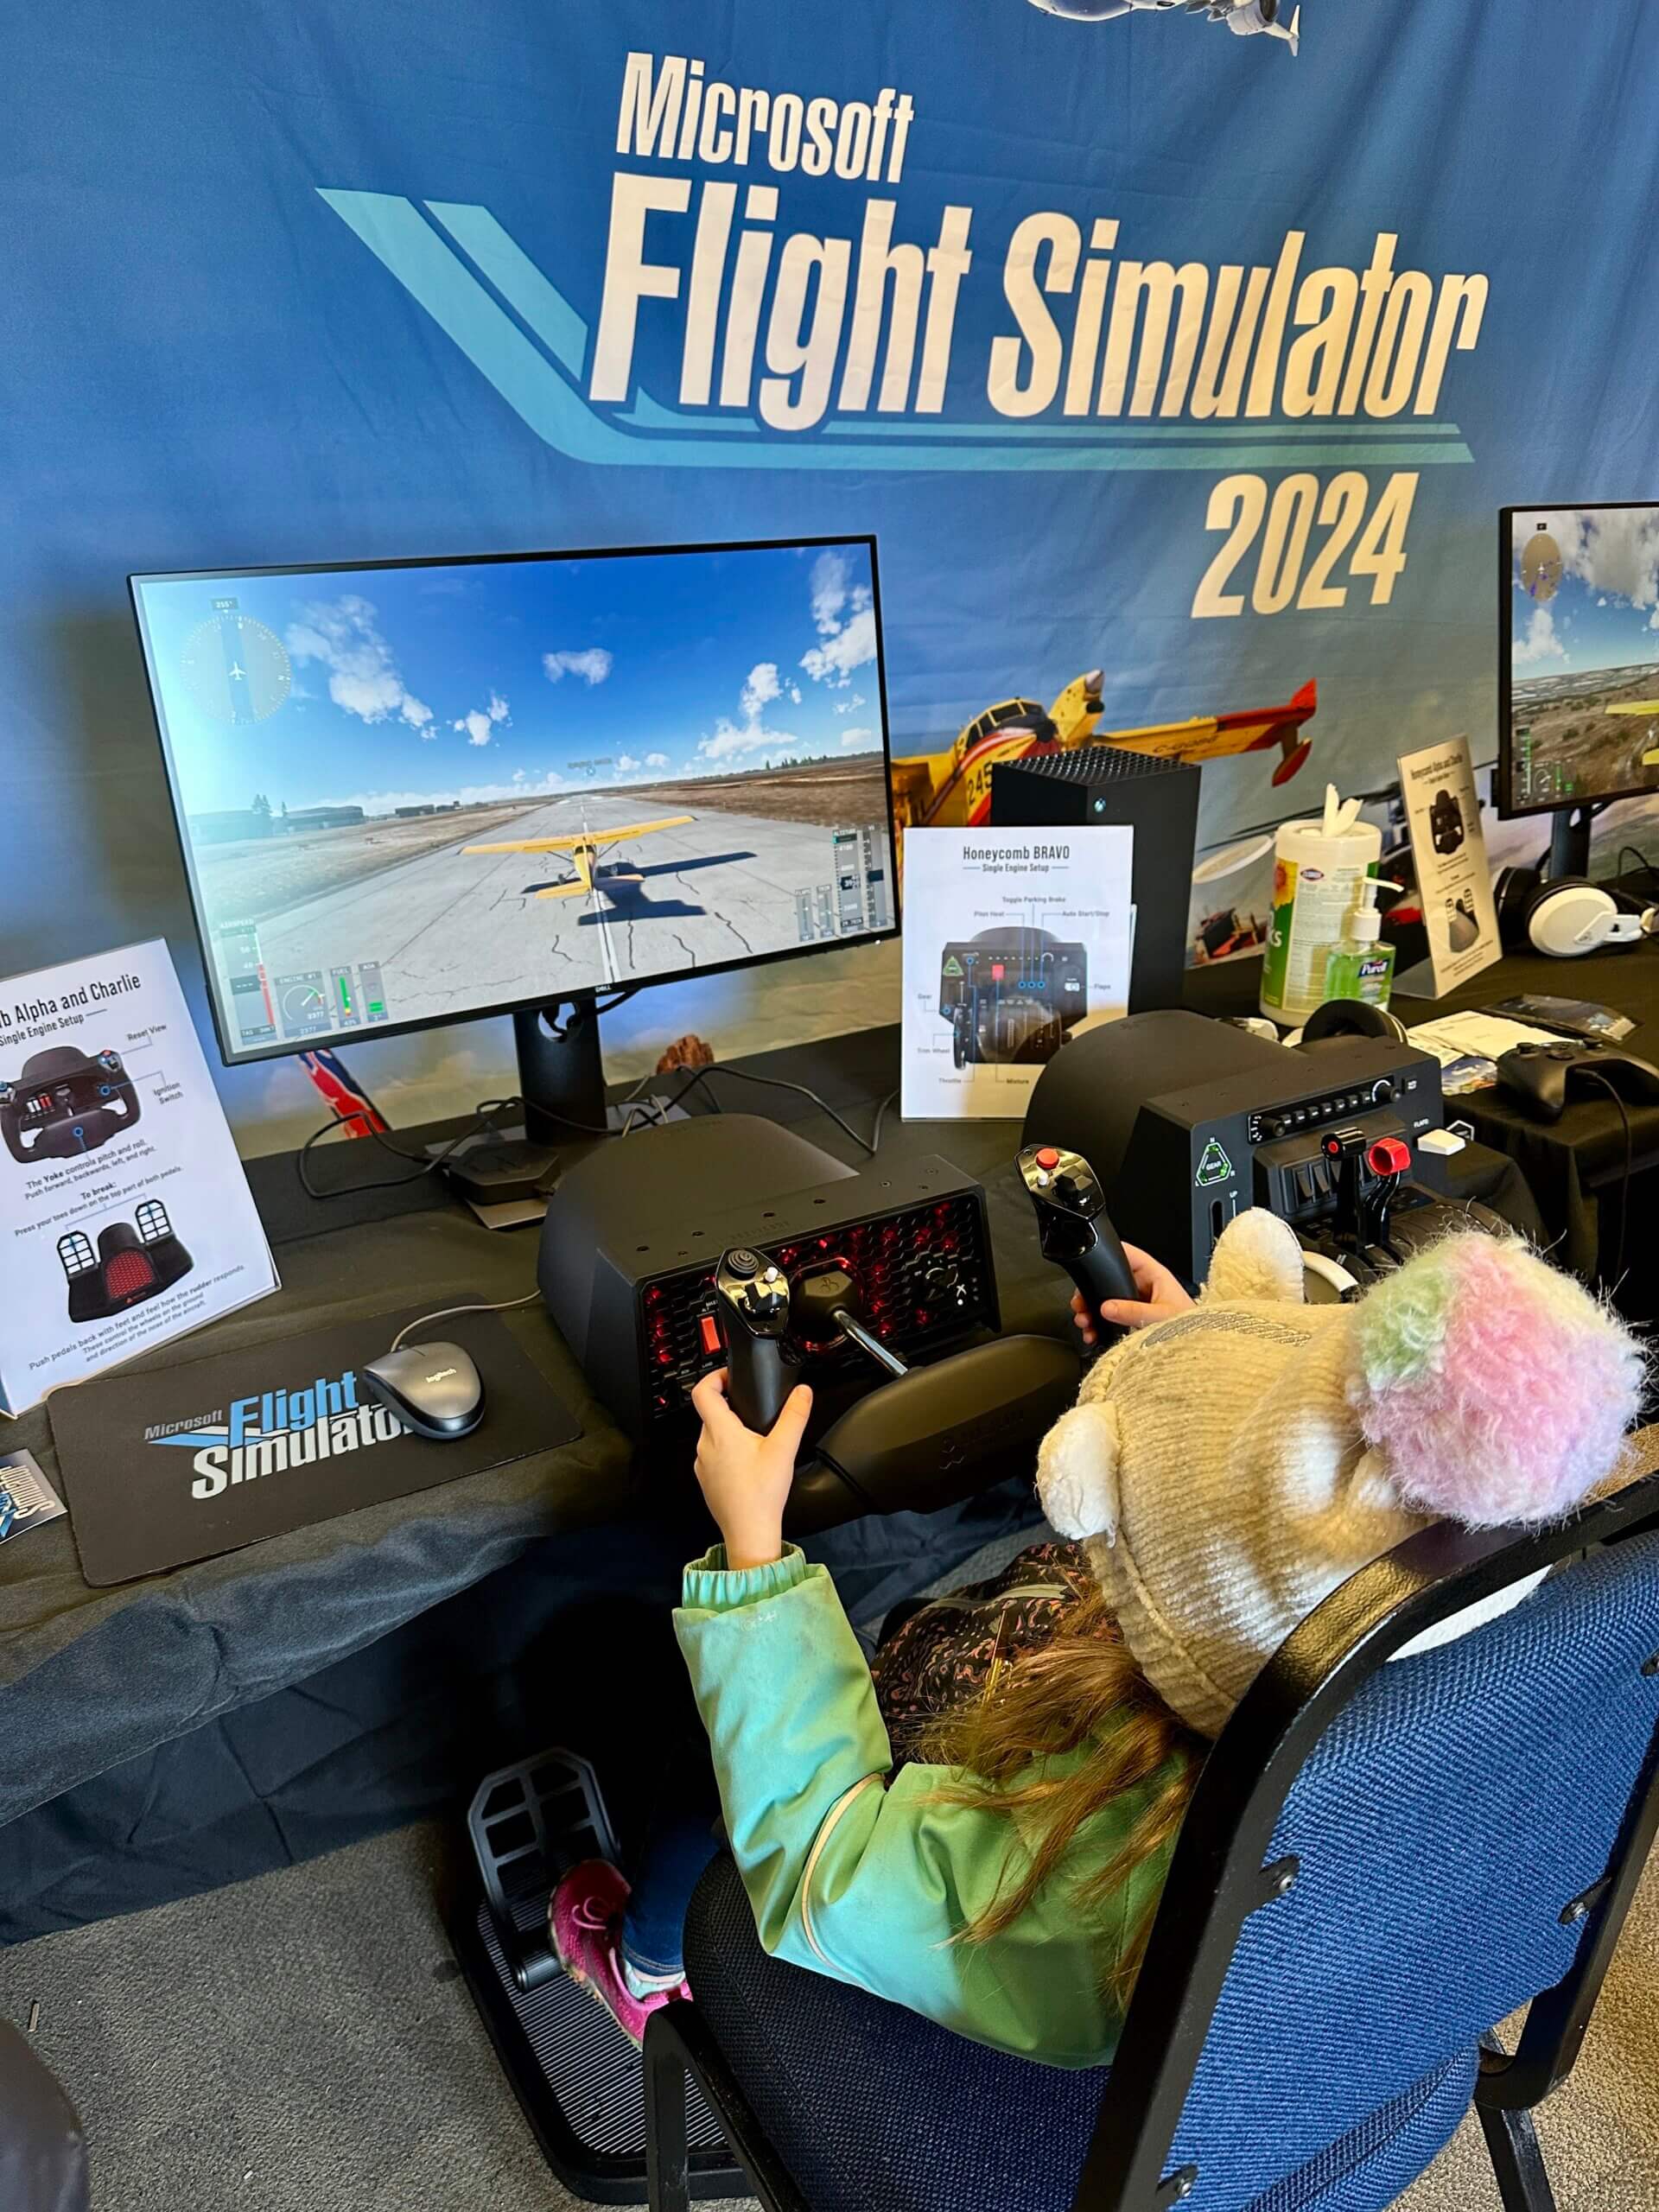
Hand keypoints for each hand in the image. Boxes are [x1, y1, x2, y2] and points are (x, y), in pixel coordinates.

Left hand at [690, 1368, 813, 1570]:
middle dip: (729, 1404)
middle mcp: (705, 1446)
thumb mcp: (784, 1449)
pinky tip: (748, 1462)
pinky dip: (727, 1451)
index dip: (714, 1376)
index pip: (702, 1391)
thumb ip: (794, 1416)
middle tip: (750, 1406)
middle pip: (709, 1412)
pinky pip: (713, 1456)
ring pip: (711, 1435)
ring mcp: (703, 1464)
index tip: (729, 1376)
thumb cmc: (761, 1496)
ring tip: (753, 1436)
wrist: (749, 1533)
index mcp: (720, 1432)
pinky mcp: (707, 1480)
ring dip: (728, 1429)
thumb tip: (802, 1392)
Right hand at [1071, 1242, 1193, 1345]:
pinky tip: (1094, 1333)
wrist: (1203, 1351)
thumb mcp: (1161, 1317)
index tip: (1092, 1260)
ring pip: (1109, 1301)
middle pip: (1112, 1281)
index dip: (1110, 1254)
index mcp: (1155, 1276)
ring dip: (1093, 1311)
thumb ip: (1133, 1312)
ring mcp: (1140, 1304)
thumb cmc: (1193, 1328)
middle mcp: (1146, 1287)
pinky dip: (1100, 1325)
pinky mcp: (1136, 1321)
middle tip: (1081, 1304)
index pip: (1128, 1255)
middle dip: (1092, 1292)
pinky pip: (1113, 1318)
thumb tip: (1108, 1307)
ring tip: (1085, 1322)